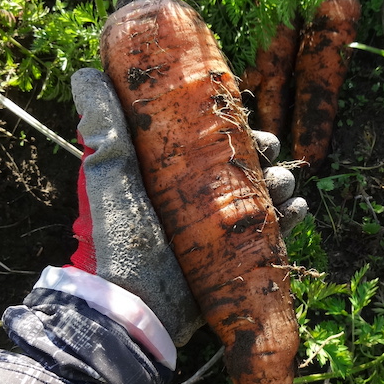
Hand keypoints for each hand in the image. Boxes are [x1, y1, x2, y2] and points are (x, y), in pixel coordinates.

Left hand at [68, 68, 306, 347]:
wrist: (133, 311)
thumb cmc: (118, 241)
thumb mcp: (111, 177)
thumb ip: (103, 129)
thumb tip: (86, 71)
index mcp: (175, 176)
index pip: (213, 141)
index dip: (235, 127)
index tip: (245, 120)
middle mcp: (201, 199)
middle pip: (246, 164)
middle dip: (264, 154)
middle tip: (269, 153)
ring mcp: (221, 229)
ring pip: (265, 194)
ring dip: (281, 182)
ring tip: (282, 185)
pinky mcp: (238, 256)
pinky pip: (275, 232)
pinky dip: (290, 218)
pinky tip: (296, 208)